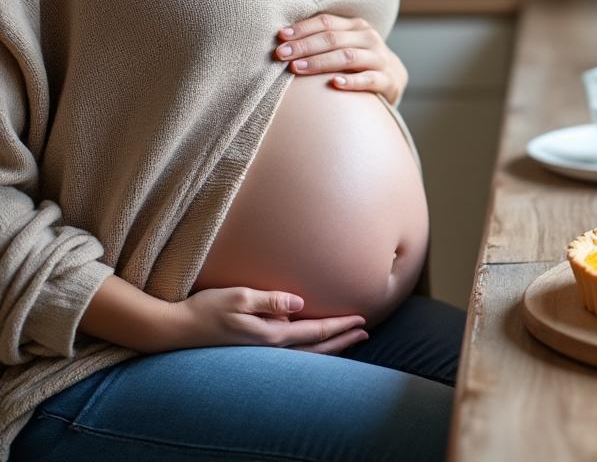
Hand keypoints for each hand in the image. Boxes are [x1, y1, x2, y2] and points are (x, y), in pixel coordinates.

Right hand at [164, 287, 368, 354]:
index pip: (315, 331)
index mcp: (271, 335)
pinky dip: (312, 350)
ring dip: (330, 348)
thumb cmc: (205, 309)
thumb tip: (300, 303)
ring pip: (306, 355)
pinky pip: (293, 354)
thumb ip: (270, 300)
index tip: (361, 320)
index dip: (340, 326)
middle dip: (343, 340)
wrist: (176, 329)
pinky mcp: (253, 350)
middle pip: (317, 349)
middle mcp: (270, 348)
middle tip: (365, 332)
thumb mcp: (238, 297)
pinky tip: (314, 345)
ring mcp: (262, 353)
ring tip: (349, 340)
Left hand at [274, 13, 407, 104]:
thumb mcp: (344, 44)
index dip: (303, 28)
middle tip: (281, 55)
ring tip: (298, 68)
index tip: (280, 37)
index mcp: (356, 26)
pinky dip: (351, 81)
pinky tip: (334, 84)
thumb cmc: (357, 60)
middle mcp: (369, 38)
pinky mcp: (387, 80)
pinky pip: (368, 80)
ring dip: (320, 62)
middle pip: (333, 39)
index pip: (327, 22)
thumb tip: (282, 39)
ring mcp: (379, 59)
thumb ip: (322, 39)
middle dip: (304, 46)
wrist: (392, 78)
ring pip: (348, 57)